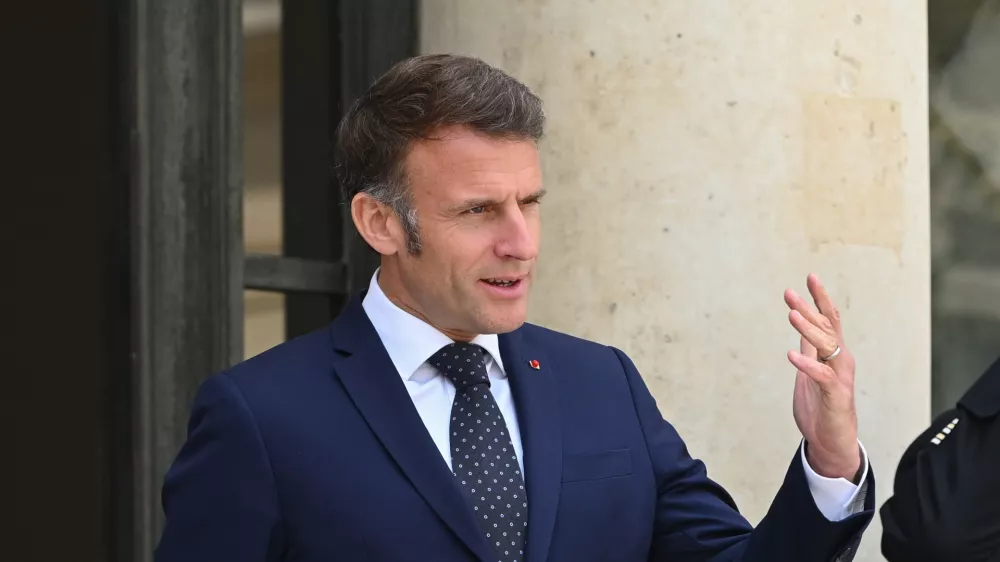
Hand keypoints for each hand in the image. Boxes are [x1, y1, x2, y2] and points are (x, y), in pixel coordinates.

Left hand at [784, 273, 860, 481]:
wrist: (831, 443)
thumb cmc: (820, 407)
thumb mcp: (810, 370)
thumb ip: (809, 347)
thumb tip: (801, 322)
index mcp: (833, 354)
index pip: (829, 320)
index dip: (820, 298)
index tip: (810, 276)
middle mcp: (840, 362)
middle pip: (828, 328)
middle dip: (810, 308)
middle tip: (790, 293)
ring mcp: (840, 379)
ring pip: (828, 347)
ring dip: (809, 330)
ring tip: (792, 314)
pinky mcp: (836, 397)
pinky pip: (822, 377)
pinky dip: (807, 365)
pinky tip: (792, 355)